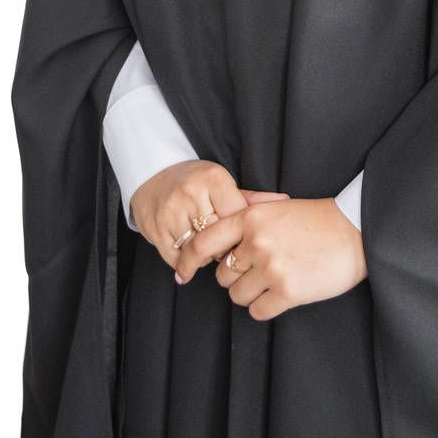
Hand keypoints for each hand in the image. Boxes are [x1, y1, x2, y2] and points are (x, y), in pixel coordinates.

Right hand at [130, 159, 288, 268]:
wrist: (151, 174)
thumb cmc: (194, 181)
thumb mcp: (221, 183)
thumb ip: (250, 198)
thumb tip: (286, 201)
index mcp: (213, 179)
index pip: (238, 218)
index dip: (241, 233)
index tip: (240, 237)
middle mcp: (190, 193)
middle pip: (219, 237)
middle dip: (223, 247)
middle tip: (224, 246)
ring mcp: (171, 211)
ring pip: (198, 250)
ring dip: (204, 256)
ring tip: (206, 249)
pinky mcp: (155, 228)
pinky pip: (177, 258)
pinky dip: (185, 263)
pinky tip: (188, 257)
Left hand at [174, 196, 367, 320]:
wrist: (355, 231)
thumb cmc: (317, 220)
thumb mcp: (277, 208)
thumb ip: (247, 220)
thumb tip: (215, 239)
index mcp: (250, 218)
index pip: (203, 242)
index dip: (187, 261)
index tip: (183, 274)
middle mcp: (256, 242)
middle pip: (222, 274)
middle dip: (236, 277)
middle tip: (258, 271)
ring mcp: (271, 267)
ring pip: (238, 296)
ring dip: (251, 294)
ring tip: (274, 281)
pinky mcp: (287, 291)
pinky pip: (257, 312)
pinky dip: (266, 307)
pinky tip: (282, 295)